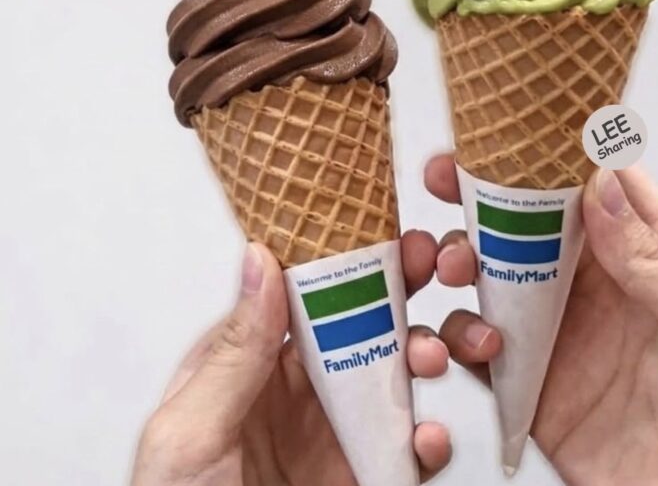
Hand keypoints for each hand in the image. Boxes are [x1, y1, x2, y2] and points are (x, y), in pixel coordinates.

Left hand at [132, 231, 450, 485]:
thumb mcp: (191, 434)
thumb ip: (233, 352)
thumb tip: (260, 259)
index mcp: (251, 362)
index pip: (303, 292)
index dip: (346, 257)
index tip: (385, 232)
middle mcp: (298, 388)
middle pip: (359, 323)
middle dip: (400, 291)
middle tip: (430, 266)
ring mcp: (335, 433)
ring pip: (394, 375)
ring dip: (423, 354)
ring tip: (429, 358)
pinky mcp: (365, 476)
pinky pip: (408, 449)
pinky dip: (430, 439)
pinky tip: (427, 439)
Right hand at [427, 154, 657, 485]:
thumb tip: (602, 189)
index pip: (600, 183)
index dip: (550, 154)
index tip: (503, 135)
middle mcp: (605, 288)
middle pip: (533, 221)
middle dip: (486, 197)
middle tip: (447, 181)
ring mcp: (565, 335)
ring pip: (497, 274)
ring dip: (465, 260)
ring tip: (454, 266)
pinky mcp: (534, 384)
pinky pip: (481, 344)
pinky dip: (461, 333)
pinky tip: (476, 343)